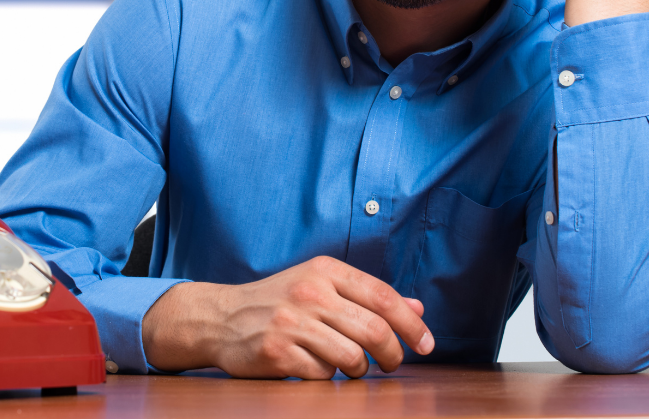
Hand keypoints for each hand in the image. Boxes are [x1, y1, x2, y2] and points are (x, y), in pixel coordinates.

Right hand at [141, 256, 432, 378]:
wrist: (222, 317)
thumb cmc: (280, 301)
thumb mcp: (321, 286)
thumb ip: (367, 296)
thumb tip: (418, 307)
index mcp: (324, 270)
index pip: (383, 297)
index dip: (412, 324)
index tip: (426, 345)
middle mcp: (309, 292)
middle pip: (374, 331)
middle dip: (393, 355)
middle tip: (391, 364)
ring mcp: (291, 322)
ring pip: (352, 359)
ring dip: (359, 370)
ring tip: (350, 367)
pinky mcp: (277, 353)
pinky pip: (323, 375)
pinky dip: (327, 377)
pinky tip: (315, 367)